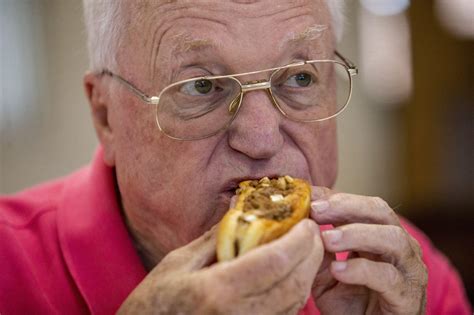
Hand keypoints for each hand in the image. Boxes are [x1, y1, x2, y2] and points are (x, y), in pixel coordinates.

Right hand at [117, 219, 323, 314]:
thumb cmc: (153, 304)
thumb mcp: (178, 263)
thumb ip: (216, 238)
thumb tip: (243, 211)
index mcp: (218, 290)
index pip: (276, 261)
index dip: (298, 240)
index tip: (306, 222)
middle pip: (294, 283)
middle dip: (311, 254)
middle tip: (312, 231)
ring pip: (295, 302)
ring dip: (307, 273)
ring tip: (306, 248)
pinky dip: (294, 292)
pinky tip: (290, 274)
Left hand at [310, 188, 427, 314]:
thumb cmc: (350, 303)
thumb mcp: (326, 272)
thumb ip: (318, 249)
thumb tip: (300, 222)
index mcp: (381, 236)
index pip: (363, 206)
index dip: (335, 197)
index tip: (307, 195)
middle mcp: (400, 247)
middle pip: (381, 212)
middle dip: (346, 206)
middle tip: (316, 210)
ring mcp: (408, 270)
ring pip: (392, 239)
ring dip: (356, 234)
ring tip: (327, 238)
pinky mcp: (408, 297)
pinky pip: (388, 278)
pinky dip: (361, 270)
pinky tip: (338, 270)